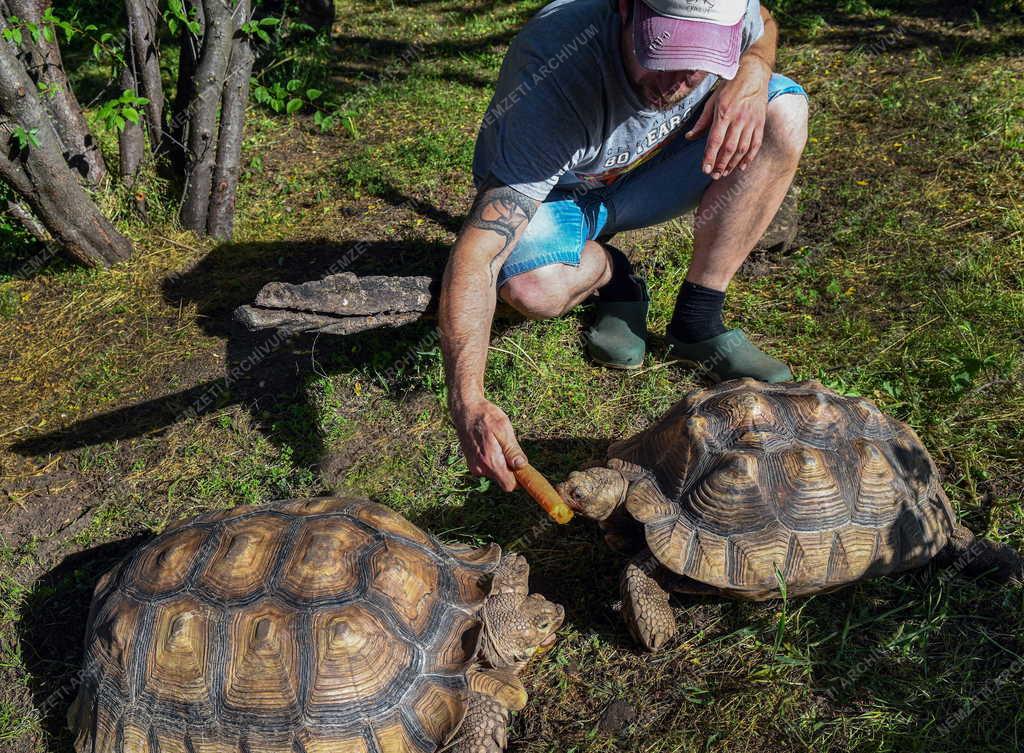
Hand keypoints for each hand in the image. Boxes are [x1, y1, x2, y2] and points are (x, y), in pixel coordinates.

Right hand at [452, 397, 526, 491]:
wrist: (465, 409)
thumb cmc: (486, 416)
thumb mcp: (504, 429)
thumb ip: (512, 450)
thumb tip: (522, 466)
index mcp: (490, 461)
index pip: (509, 486)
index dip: (519, 480)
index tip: (524, 468)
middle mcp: (480, 468)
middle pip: (503, 479)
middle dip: (509, 468)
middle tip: (509, 447)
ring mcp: (474, 466)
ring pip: (495, 472)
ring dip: (500, 462)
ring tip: (497, 442)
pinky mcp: (471, 462)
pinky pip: (487, 466)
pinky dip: (492, 459)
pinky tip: (489, 443)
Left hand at [685, 57, 771, 179]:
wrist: (754, 74)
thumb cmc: (730, 87)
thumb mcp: (712, 101)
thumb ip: (702, 121)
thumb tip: (690, 137)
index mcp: (724, 113)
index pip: (715, 140)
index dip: (709, 157)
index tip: (705, 170)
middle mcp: (738, 119)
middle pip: (729, 148)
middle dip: (720, 164)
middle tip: (714, 176)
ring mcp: (751, 122)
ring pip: (742, 149)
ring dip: (733, 164)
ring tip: (725, 173)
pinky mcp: (760, 123)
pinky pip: (755, 144)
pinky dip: (749, 157)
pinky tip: (742, 166)